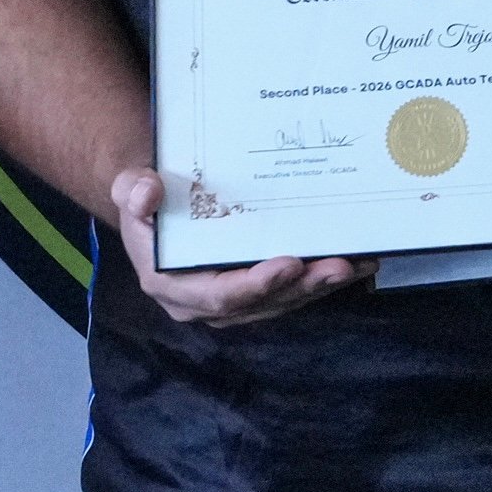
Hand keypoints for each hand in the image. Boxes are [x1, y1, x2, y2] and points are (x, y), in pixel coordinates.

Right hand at [109, 166, 368, 327]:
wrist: (160, 206)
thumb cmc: (147, 200)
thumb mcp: (130, 189)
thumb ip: (133, 191)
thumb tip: (147, 192)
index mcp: (173, 285)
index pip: (219, 294)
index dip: (255, 284)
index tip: (289, 264)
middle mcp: (207, 302)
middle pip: (262, 303)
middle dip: (303, 287)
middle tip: (339, 266)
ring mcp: (237, 299)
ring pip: (285, 300)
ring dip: (322, 286)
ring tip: (359, 265)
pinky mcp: (260, 290)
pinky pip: (295, 290)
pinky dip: (325, 279)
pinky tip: (361, 264)